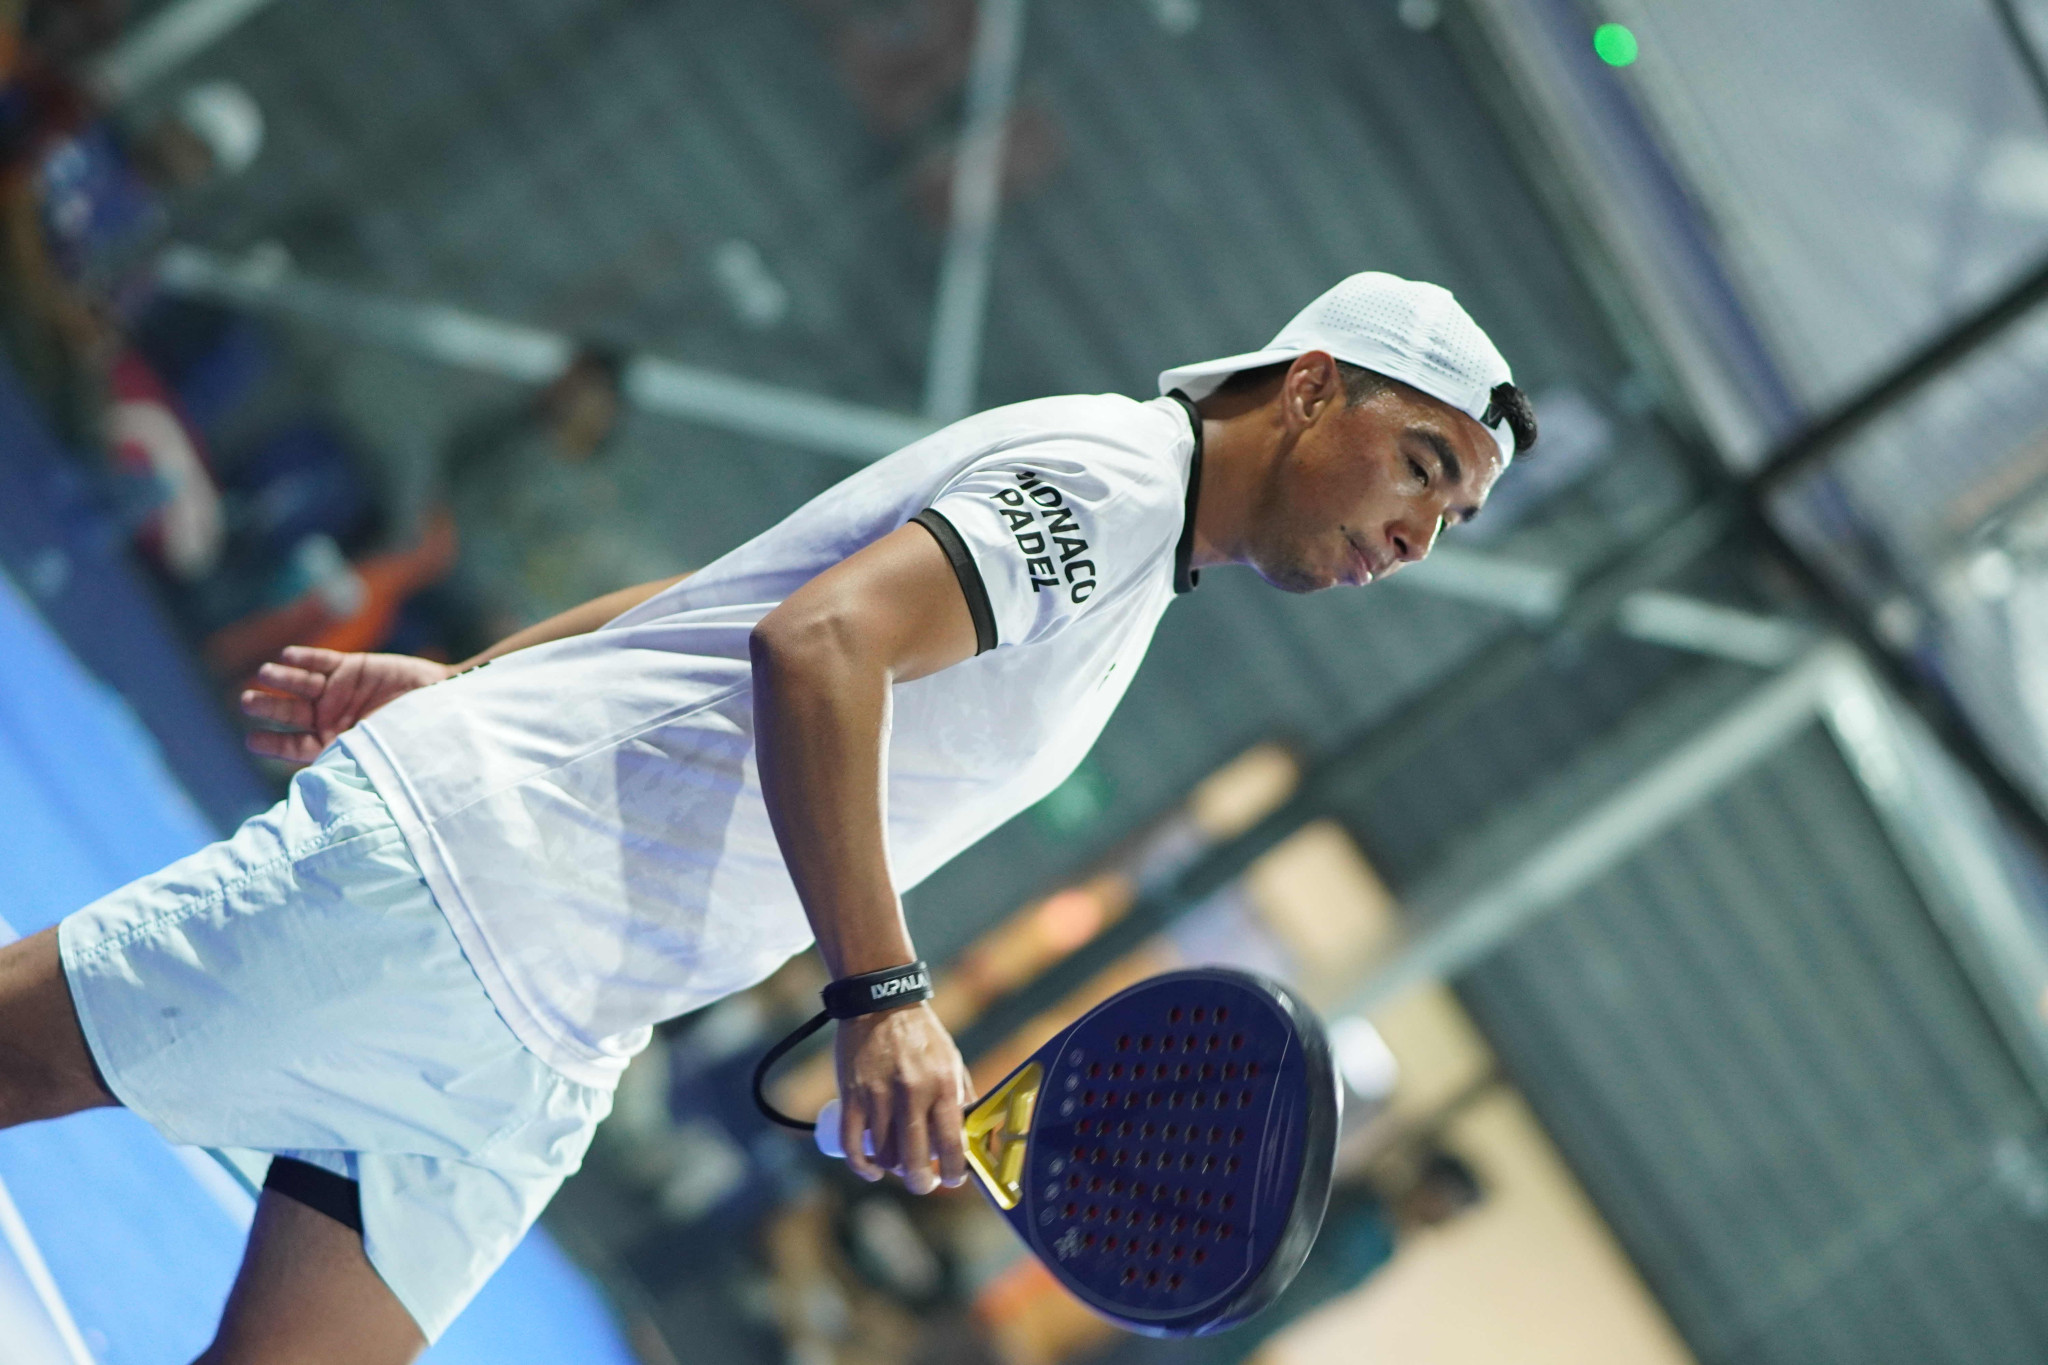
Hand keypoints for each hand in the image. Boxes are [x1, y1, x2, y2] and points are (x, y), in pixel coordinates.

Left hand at [239, 646, 452, 763]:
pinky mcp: (354, 666)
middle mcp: (334, 718)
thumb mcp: (378, 755)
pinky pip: (323, 660)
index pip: (296, 746)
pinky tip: (287, 656)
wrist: (449, 706)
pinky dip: (305, 658)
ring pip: (301, 684)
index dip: (273, 744)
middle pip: (292, 712)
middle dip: (269, 706)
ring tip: (265, 673)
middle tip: (247, 702)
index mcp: (336, 744)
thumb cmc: (415, 739)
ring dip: (282, 678)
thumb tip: (317, 792)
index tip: (252, 742)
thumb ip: (349, 761)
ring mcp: (342, 691)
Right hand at [835, 1003, 970, 1193]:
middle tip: (925, 1184)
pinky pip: (852, 1142)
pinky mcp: (851, 1095)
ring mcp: (878, 1095)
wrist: (880, 1003)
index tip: (953, 1180)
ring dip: (893, 1169)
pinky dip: (861, 1165)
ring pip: (884, 1154)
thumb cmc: (921, 1035)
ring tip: (899, 1166)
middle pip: (915, 1158)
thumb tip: (973, 1135)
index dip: (955, 1172)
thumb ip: (962, 1096)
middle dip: (922, 1182)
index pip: (951, 1143)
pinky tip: (871, 1170)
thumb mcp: (952, 1060)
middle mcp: (912, 1093)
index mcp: (942, 1085)